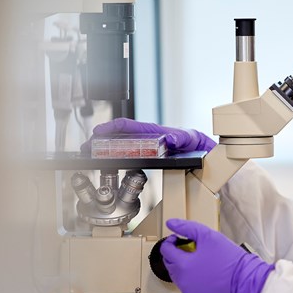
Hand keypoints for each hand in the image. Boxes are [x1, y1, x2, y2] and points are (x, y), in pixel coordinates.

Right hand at [80, 118, 215, 153]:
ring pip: (122, 148)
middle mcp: (149, 139)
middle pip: (121, 137)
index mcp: (156, 132)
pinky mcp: (150, 160)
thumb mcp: (191, 139)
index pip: (131, 126)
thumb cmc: (197, 144)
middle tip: (87, 147)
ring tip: (91, 156)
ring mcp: (148, 150)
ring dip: (105, 150)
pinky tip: (107, 165)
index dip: (113, 127)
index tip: (99, 131)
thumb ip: (182, 137)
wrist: (205, 155)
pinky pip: (130, 159)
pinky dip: (116, 160)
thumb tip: (170, 138)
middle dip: (102, 140)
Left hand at [161, 218, 274, 292]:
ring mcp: (188, 291)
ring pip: (177, 276)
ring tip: (198, 260)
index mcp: (183, 265)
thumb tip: (171, 223)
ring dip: (182, 267)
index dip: (171, 241)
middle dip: (176, 254)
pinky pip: (186, 287)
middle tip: (191, 249)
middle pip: (170, 264)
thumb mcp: (207, 235)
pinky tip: (202, 273)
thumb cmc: (228, 257)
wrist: (243, 277)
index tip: (178, 239)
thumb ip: (186, 227)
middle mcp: (182, 281)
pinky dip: (190, 279)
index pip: (166, 250)